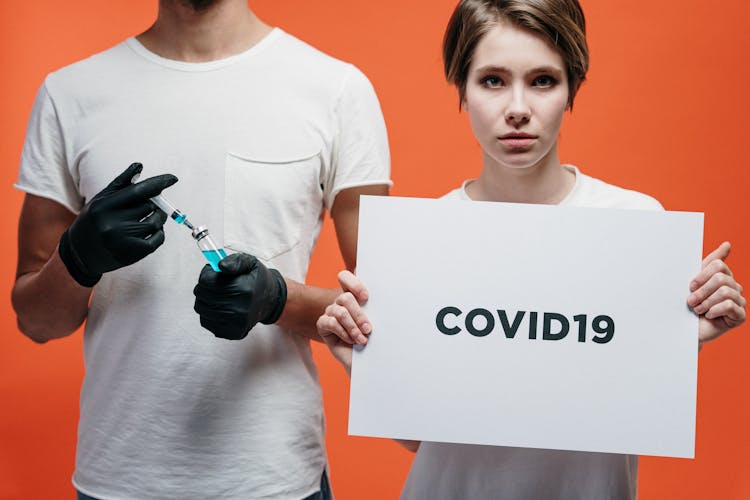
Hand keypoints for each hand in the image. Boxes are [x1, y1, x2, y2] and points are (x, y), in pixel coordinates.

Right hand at [58, 162, 176, 286]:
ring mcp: (122, 241)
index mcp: (103, 207)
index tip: (172, 178)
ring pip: (156, 223)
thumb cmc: (93, 221)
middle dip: (154, 204)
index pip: (138, 191)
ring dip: (158, 218)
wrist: (80, 254)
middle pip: (149, 207)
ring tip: (149, 218)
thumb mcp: (101, 199)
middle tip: (149, 206)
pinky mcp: (133, 254)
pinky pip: (158, 239)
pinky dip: (160, 233)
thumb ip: (121, 183)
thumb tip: (140, 166)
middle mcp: (111, 224)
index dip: (157, 183)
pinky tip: (151, 232)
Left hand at [193, 252, 286, 339]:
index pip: (206, 281)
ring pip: (201, 309)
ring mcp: (235, 323)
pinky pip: (206, 322)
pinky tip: (219, 307)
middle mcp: (240, 308)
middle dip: (204, 287)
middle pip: (202, 295)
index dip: (206, 274)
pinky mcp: (231, 332)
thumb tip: (220, 265)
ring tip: (217, 295)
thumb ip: (235, 261)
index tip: (212, 273)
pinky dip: (208, 313)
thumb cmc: (257, 281)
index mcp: (243, 289)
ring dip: (205, 300)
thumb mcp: (250, 263)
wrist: (270, 301)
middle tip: (214, 284)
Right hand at [316, 270, 371, 373]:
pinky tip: (351, 341)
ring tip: (362, 339)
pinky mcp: (323, 324)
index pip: (345, 277)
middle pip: (345, 297)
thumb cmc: (375, 339)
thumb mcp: (377, 320)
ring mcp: (331, 312)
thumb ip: (374, 306)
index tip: (366, 297)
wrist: (368, 360)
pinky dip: (344, 333)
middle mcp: (341, 301)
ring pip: (340, 311)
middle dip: (359, 314)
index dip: (353, 283)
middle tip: (369, 329)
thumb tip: (384, 290)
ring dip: (353, 327)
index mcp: (354, 295)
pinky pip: (331, 323)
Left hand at [687, 241, 745, 344]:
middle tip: (690, 301)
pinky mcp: (740, 316)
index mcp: (723, 276)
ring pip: (725, 291)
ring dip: (706, 301)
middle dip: (702, 290)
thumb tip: (728, 244)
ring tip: (697, 309)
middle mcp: (734, 287)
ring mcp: (739, 301)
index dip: (702, 275)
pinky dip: (714, 310)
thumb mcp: (695, 282)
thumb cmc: (689, 304)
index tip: (690, 285)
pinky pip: (730, 305)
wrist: (685, 329)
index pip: (718, 264)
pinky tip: (708, 315)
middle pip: (721, 278)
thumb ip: (710, 263)